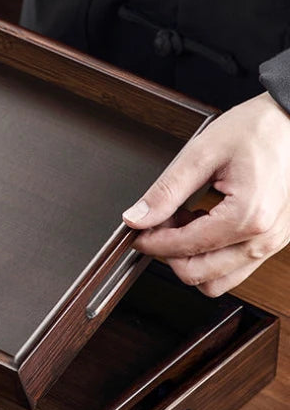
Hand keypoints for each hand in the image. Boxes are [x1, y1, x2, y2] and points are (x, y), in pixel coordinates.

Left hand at [122, 92, 289, 295]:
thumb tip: (136, 217)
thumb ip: (165, 191)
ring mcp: (273, 243)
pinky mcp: (273, 240)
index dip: (151, 242)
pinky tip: (202, 224)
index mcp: (248, 216)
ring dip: (191, 259)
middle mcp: (264, 238)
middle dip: (169, 254)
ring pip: (218, 280)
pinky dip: (211, 255)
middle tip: (157, 225)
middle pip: (199, 275)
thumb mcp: (201, 153)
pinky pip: (235, 267)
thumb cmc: (259, 129)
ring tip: (182, 224)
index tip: (137, 231)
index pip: (184, 249)